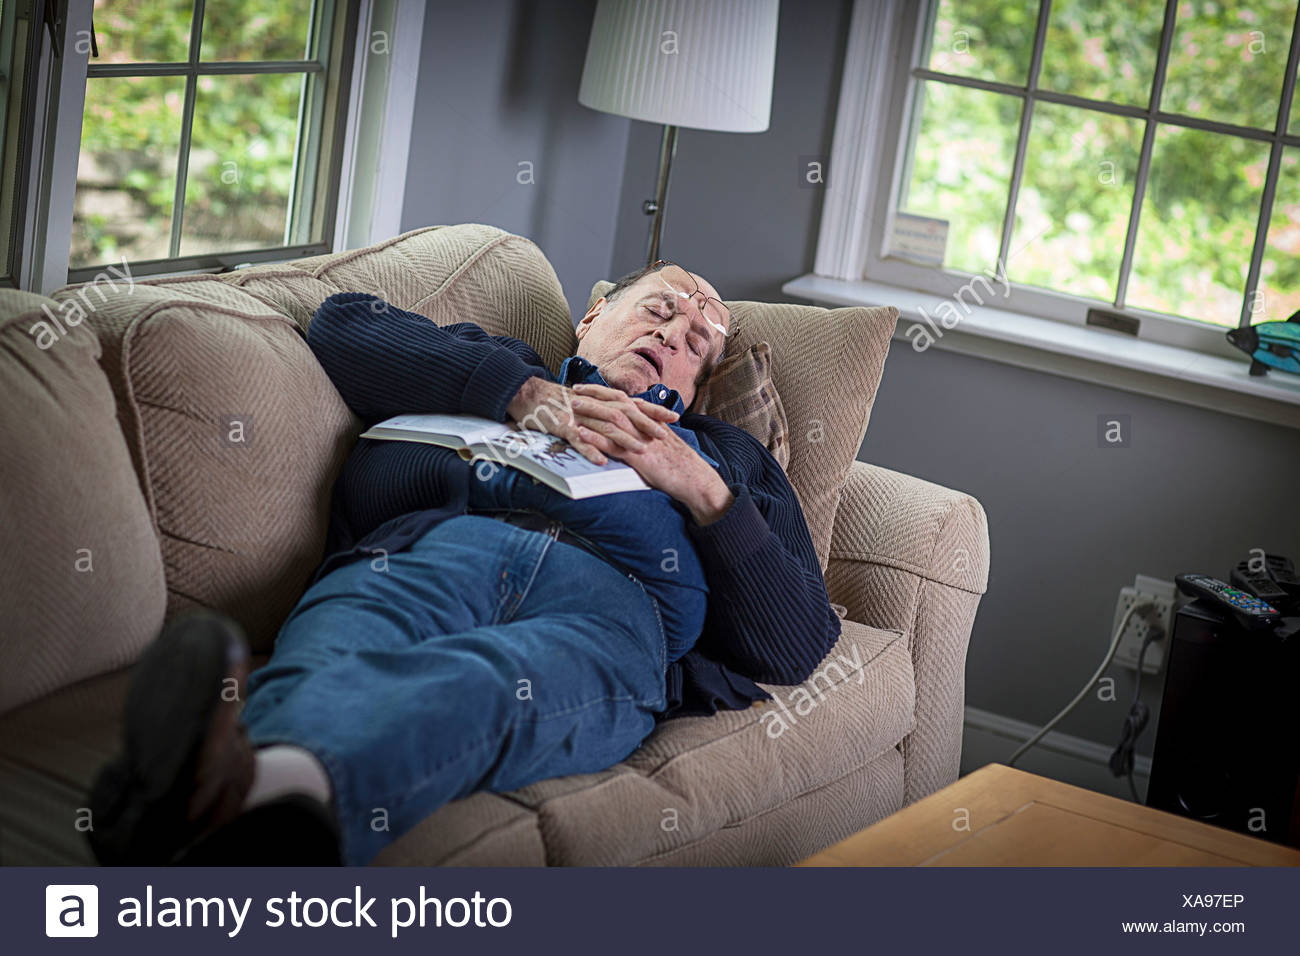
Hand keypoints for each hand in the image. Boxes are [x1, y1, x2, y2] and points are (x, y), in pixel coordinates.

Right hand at [506, 376, 678, 465]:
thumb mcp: (586, 403)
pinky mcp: (561, 426)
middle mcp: (593, 405)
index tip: (674, 417)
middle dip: (646, 425)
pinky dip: (590, 450)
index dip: (654, 409)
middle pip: (624, 413)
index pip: (633, 402)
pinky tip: (601, 461)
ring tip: (640, 452)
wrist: (527, 393)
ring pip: (604, 427)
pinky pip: (577, 440)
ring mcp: (578, 415)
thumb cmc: (557, 401)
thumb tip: (628, 418)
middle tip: (664, 437)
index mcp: (600, 399)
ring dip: (623, 440)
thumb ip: (605, 410)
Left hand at [572, 383, 734, 523]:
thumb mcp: (664, 442)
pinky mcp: (638, 457)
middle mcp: (645, 425)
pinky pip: (613, 444)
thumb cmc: (680, 464)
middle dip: (594, 395)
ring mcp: (641, 439)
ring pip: (612, 419)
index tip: (588, 387)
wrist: (695, 479)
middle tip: (574, 389)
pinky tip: (580, 434)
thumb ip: (649, 431)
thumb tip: (636, 427)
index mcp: (650, 420)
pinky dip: (595, 437)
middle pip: (616, 403)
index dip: (604, 392)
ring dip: (591, 411)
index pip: (624, 399)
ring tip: (572, 406)